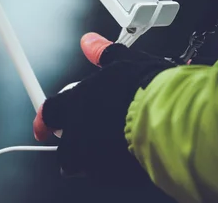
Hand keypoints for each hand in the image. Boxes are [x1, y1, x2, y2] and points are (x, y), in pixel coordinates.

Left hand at [32, 32, 175, 184]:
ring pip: (85, 164)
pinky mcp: (115, 175)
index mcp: (77, 103)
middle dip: (74, 142)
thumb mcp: (126, 61)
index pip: (49, 113)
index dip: (44, 120)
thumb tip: (90, 42)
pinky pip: (108, 173)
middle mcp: (80, 133)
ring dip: (94, 155)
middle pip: (64, 147)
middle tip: (92, 133)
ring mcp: (96, 158)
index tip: (44, 126)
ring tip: (117, 141)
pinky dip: (115, 164)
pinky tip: (130, 150)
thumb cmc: (149, 90)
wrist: (173, 118)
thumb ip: (103, 53)